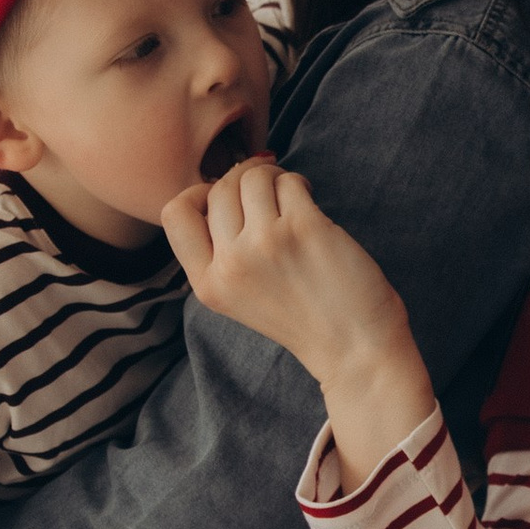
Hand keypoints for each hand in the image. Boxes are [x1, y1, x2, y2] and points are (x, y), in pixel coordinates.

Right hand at [164, 159, 433, 484]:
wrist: (355, 350)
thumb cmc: (305, 318)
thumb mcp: (241, 297)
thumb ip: (223, 253)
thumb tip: (225, 185)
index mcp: (209, 284)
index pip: (174, 214)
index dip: (199, 194)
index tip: (227, 200)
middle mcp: (231, 264)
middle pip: (220, 189)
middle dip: (245, 180)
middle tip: (271, 195)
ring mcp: (266, 243)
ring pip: (253, 177)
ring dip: (275, 179)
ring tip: (292, 199)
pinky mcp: (304, 228)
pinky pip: (290, 181)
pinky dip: (300, 184)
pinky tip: (311, 204)